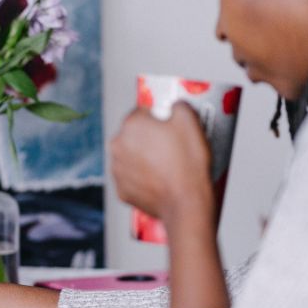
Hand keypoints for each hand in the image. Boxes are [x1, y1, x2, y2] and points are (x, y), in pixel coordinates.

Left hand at [111, 102, 214, 225]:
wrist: (185, 202)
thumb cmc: (187, 164)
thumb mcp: (190, 121)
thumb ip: (178, 106)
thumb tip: (175, 107)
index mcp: (131, 125)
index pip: (141, 112)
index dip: (157, 116)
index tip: (167, 124)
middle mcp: (117, 146)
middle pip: (133, 135)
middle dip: (148, 138)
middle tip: (169, 145)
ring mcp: (117, 170)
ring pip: (130, 157)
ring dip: (143, 158)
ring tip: (165, 164)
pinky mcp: (122, 191)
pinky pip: (132, 178)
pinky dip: (142, 178)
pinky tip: (159, 179)